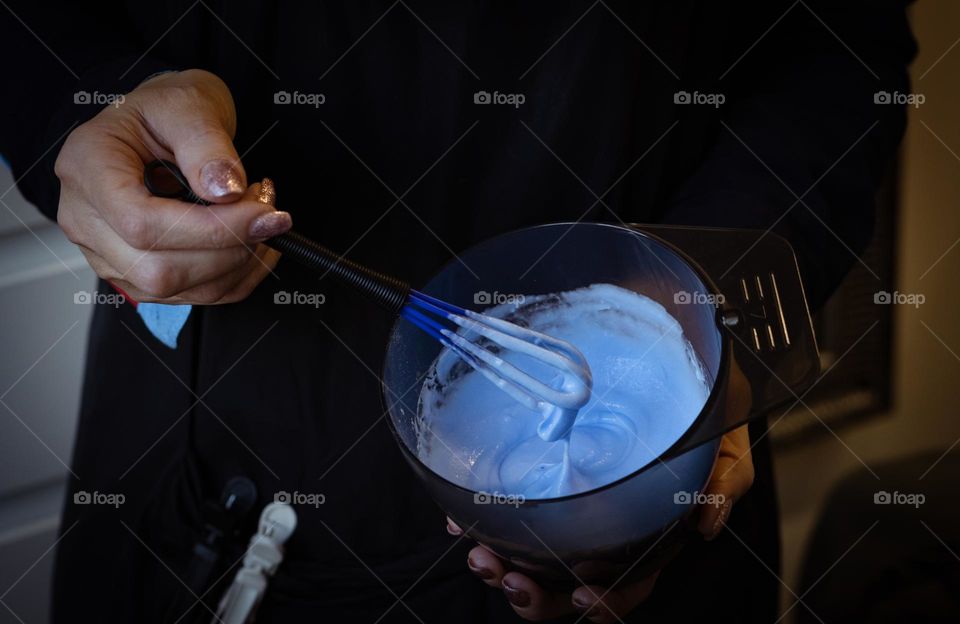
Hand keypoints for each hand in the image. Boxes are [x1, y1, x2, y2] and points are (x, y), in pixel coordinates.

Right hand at [54, 69, 291, 303]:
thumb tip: (225, 190)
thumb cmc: (168, 109)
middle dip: (229, 248)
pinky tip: (256, 242)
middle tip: (267, 210)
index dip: (210, 229)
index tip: (262, 213)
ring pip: (178, 290)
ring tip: (261, 218)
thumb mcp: (189, 104)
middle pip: (158, 268)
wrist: (162, 123)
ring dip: (237, 263)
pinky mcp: (136, 275)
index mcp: (88, 168)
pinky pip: (193, 295)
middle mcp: (86, 218)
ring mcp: (107, 254)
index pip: (142, 224)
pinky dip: (237, 276)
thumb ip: (206, 145)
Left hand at [453, 359, 754, 621]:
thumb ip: (725, 476)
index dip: (608, 601)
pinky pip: (503, 512)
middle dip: (537, 596)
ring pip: (532, 558)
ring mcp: (567, 502)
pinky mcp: (538, 476)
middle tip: (511, 580)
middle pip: (568, 583)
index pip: (629, 581)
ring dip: (503, 569)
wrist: (663, 353)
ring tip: (482, 559)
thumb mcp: (721, 432)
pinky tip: (460, 523)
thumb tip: (706, 525)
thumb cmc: (695, 399)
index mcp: (647, 526)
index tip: (580, 594)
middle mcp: (603, 522)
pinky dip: (479, 525)